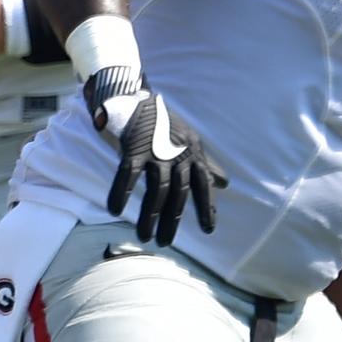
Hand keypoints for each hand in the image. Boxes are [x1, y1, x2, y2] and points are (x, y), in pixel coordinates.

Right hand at [85, 65, 223, 243]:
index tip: (209, 230)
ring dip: (150, 216)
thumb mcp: (191, 142)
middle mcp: (178, 154)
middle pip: (179, 193)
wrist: (136, 99)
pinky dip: (121, 193)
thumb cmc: (165, 125)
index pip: (203, 184)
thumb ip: (206, 164)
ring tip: (145, 237)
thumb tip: (225, 183)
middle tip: (165, 243)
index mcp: (192, 153)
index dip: (207, 207)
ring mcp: (156, 151)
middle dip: (172, 220)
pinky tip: (116, 210)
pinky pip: (128, 175)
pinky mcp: (134, 147)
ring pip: (157, 190)